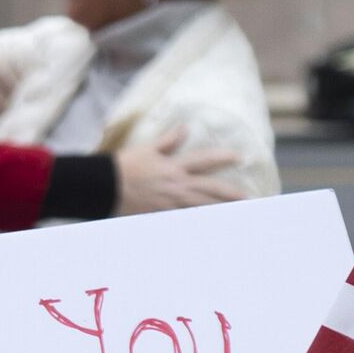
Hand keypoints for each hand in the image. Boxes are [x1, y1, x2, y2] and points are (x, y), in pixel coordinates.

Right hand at [112, 128, 242, 215]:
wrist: (104, 187)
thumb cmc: (124, 166)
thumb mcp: (147, 150)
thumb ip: (168, 141)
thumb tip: (184, 127)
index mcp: (174, 167)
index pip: (205, 160)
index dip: (224, 157)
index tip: (239, 157)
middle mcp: (177, 186)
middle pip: (211, 190)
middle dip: (231, 193)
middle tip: (249, 197)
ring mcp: (171, 204)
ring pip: (202, 208)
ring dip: (220, 210)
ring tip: (237, 214)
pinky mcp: (162, 216)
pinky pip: (185, 220)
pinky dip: (198, 222)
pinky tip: (209, 225)